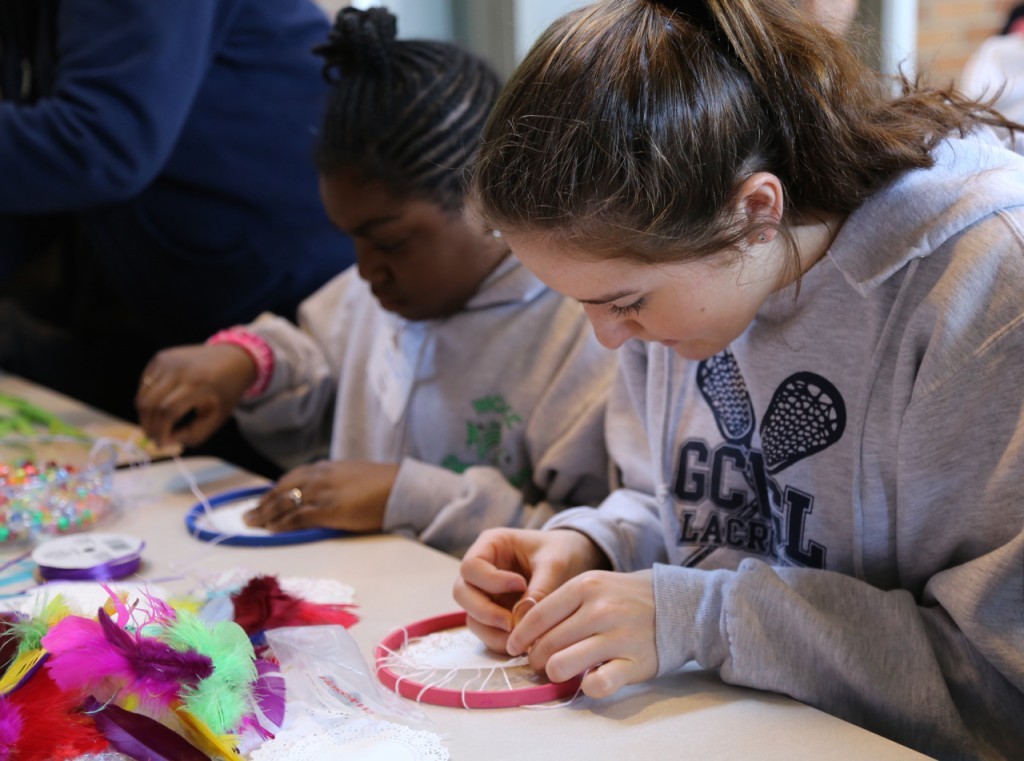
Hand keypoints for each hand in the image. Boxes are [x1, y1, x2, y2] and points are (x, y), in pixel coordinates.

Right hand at [135, 344, 255, 446]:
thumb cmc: (225, 393)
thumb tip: (165, 441)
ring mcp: (167, 360)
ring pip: (143, 394)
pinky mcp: (160, 357)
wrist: (232, 359)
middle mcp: (180, 369)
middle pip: (150, 403)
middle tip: (154, 437)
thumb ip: (194, 434)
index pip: (168, 410)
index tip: (161, 444)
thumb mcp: (217, 417)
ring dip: (144, 415)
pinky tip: (158, 407)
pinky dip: (146, 399)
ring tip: (155, 425)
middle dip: (148, 425)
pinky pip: (144, 384)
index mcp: (198, 384)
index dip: (160, 430)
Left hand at [243, 460, 398, 532]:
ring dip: (264, 515)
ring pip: (283, 504)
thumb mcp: (352, 475)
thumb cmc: (382, 483)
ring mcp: (321, 494)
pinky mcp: (326, 511)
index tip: (263, 500)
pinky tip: (270, 530)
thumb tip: (324, 494)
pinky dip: (280, 525)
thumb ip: (334, 482)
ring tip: (252, 524)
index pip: (290, 478)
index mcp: (325, 467)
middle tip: (248, 514)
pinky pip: (296, 519)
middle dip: (262, 503)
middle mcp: (318, 478)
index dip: (274, 491)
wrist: (399, 487)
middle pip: (281, 490)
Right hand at [453, 528, 608, 653]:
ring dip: (491, 631)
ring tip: (521, 639)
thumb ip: (539, 588)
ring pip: (472, 616)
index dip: (490, 580)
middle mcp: (481, 570)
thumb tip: (522, 623)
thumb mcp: (555, 563)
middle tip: (511, 623)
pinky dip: (500, 641)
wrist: (574, 560)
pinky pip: (487, 631)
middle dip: (484, 612)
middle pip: (462, 593)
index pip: (471, 566)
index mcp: (490, 545)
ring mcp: (486, 593)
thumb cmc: (562, 552)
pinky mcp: (495, 614)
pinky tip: (522, 644)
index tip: (520, 585)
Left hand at [509, 569, 657, 698]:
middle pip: (547, 644)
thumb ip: (561, 604)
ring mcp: (618, 637)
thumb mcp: (592, 585)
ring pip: (562, 666)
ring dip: (554, 673)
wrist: (675, 605)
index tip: (513, 647)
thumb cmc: (623, 596)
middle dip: (535, 658)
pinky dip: (587, 687)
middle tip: (539, 662)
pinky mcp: (634, 663)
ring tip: (560, 671)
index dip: (519, 636)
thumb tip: (525, 633)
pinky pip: (597, 685)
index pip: (538, 616)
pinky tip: (588, 680)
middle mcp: (600, 610)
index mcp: (585, 587)